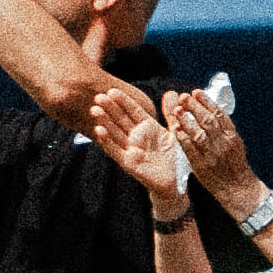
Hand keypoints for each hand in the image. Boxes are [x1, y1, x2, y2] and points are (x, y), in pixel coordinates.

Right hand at [88, 87, 188, 213]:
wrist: (176, 182)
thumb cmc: (176, 158)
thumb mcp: (177, 132)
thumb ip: (171, 113)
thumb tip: (171, 92)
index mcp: (148, 127)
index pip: (134, 110)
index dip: (123, 101)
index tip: (112, 90)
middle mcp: (137, 136)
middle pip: (121, 120)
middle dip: (109, 108)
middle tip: (98, 97)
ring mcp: (131, 149)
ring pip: (115, 132)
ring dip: (104, 122)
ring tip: (94, 110)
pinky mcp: (128, 163)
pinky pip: (116, 150)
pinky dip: (107, 141)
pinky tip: (99, 131)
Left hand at [165, 89, 259, 208]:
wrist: (238, 188)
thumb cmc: (233, 164)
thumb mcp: (233, 144)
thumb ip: (222, 129)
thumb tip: (210, 109)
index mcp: (232, 136)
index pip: (220, 115)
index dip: (207, 102)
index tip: (197, 92)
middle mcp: (224, 144)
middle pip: (209, 121)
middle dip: (195, 107)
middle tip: (184, 97)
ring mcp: (213, 155)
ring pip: (199, 134)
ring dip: (187, 121)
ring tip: (177, 110)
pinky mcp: (203, 166)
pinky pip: (191, 150)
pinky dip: (183, 138)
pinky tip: (176, 129)